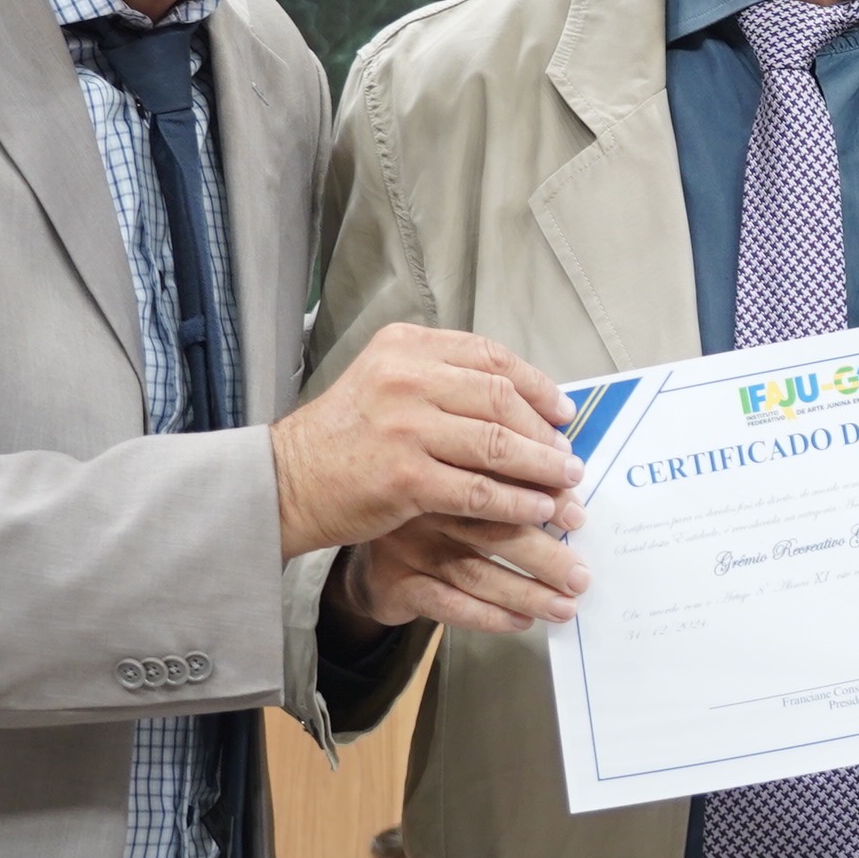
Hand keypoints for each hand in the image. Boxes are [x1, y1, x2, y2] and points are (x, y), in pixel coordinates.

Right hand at [273, 323, 583, 561]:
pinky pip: (479, 490)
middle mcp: (407, 378)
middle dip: (545, 432)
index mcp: (407, 346)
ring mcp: (406, 427)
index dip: (537, 386)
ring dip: (541, 469)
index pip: (492, 358)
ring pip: (497, 445)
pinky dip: (515, 502)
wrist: (288, 480)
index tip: (563, 412)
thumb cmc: (346, 436)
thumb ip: (443, 380)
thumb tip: (524, 400)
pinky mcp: (405, 476)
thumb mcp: (386, 382)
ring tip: (567, 487)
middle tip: (570, 457)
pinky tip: (536, 511)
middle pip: (502, 400)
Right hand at [333, 507, 588, 634]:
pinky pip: (447, 604)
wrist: (364, 556)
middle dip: (544, 556)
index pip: (502, 483)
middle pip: (493, 531)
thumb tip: (573, 500)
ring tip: (563, 607)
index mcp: (446, 472)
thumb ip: (506, 484)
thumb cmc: (431, 518)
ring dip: (524, 593)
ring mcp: (407, 547)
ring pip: (474, 573)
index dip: (544, 499)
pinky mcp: (396, 584)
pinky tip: (520, 622)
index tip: (579, 517)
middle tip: (581, 577)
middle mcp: (425, 507)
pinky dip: (487, 616)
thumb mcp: (460, 487)